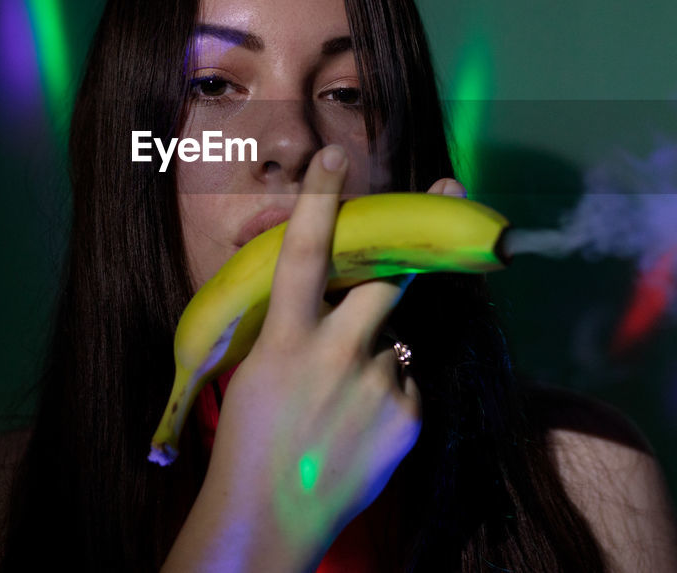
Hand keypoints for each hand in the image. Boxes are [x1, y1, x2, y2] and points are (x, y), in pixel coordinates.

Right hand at [164, 150, 466, 571]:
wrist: (269, 520)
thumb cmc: (252, 441)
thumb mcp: (257, 371)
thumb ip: (293, 328)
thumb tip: (326, 292)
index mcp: (286, 340)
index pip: (303, 254)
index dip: (321, 201)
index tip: (337, 157)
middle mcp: (337, 355)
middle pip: (384, 282)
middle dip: (398, 261)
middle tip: (424, 227)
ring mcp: (378, 386)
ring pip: (391, 340)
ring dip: (372, 356)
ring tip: (338, 406)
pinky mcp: (409, 416)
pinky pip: (405, 381)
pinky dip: (386, 394)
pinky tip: (357, 429)